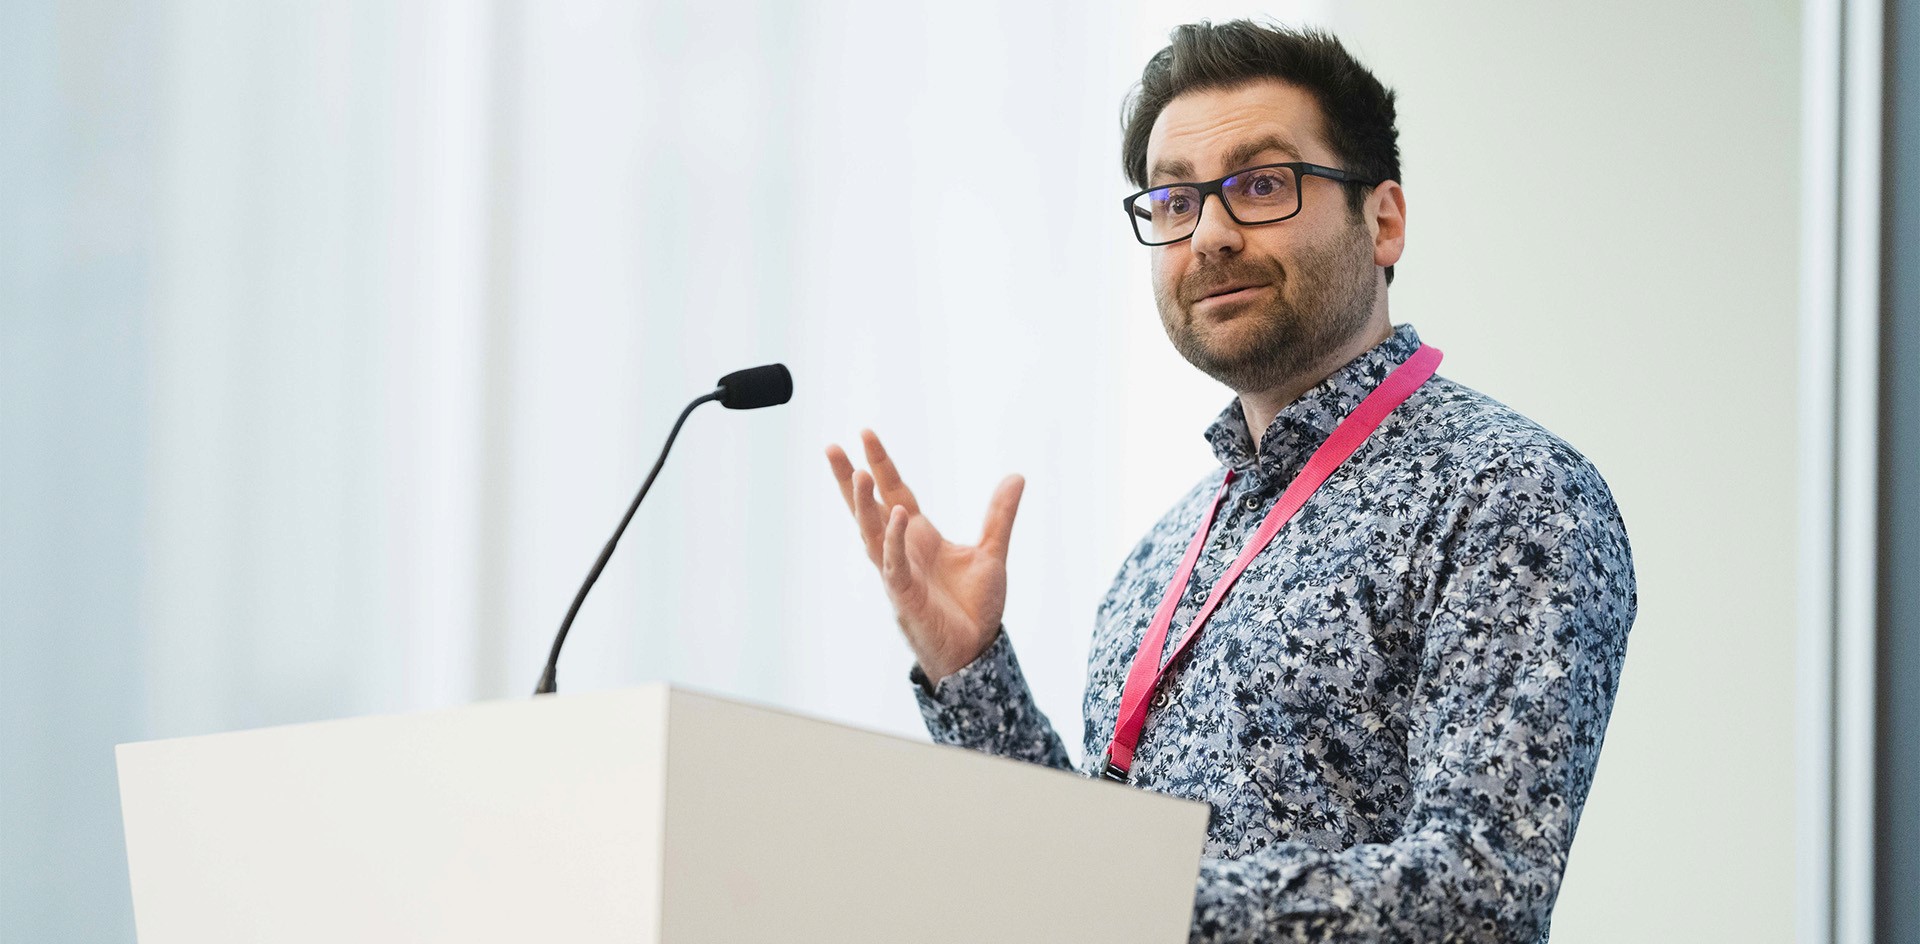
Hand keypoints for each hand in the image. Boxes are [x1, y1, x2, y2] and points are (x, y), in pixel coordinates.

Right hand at [825, 430, 1024, 683]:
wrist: (975, 652)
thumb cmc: (975, 607)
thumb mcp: (992, 552)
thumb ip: (999, 515)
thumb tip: (1016, 476)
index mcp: (920, 537)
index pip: (895, 492)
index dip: (882, 464)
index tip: (865, 434)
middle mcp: (903, 550)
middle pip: (869, 508)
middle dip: (850, 480)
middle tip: (830, 448)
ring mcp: (899, 572)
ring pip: (872, 533)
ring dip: (863, 506)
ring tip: (859, 475)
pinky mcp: (905, 594)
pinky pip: (894, 564)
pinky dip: (894, 541)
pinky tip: (896, 516)